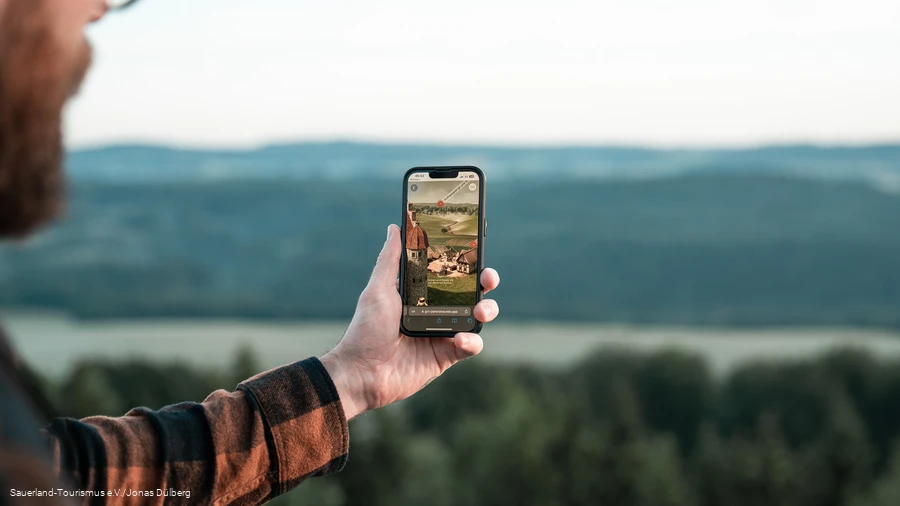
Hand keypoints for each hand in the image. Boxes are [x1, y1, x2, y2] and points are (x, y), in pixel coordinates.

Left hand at [321, 224, 499, 419]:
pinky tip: (460, 339)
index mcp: (422, 292)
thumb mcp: (377, 290)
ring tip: (480, 312)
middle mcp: (436, 310)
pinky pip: (471, 346)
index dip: (467, 260)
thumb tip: (395, 227)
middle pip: (472, 291)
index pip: (451, 271)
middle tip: (487, 279)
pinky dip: (472, 341)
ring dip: (487, 310)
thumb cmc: (365, 329)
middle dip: (486, 281)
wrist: (361, 373)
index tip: (477, 249)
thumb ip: (389, 260)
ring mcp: (444, 332)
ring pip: (478, 317)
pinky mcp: (447, 356)